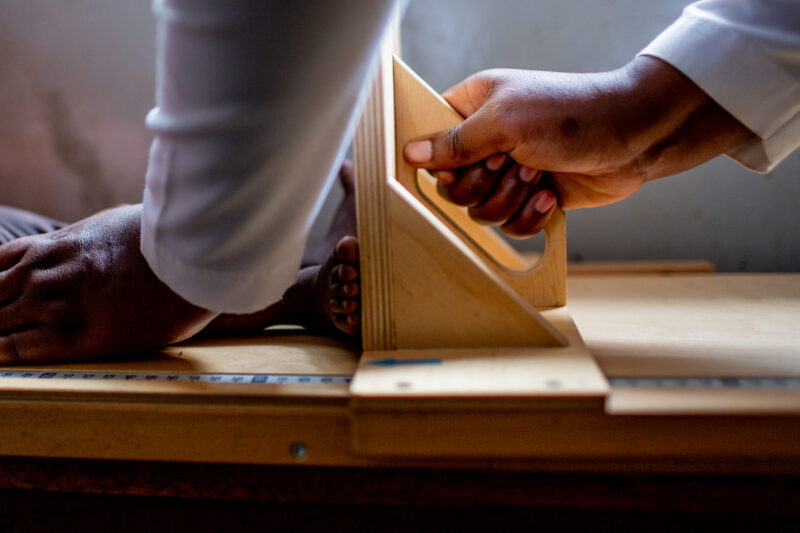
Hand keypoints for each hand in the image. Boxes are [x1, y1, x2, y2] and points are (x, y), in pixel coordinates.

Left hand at [0, 205, 217, 363]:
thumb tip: (103, 229)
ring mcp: (55, 304)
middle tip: (3, 317)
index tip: (1, 295)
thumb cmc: (162, 241)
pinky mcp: (74, 337)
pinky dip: (3, 354)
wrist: (189, 256)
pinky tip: (2, 359)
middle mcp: (43, 274)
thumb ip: (90, 237)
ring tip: (4, 337)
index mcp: (51, 246)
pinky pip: (16, 349)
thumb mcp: (115, 222)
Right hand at [404, 56, 753, 236]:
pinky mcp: (530, 199)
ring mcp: (509, 173)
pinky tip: (549, 197)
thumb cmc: (570, 114)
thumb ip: (455, 142)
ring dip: (509, 200)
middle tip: (511, 163)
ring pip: (479, 213)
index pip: (430, 143)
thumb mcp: (504, 121)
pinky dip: (529, 217)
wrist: (632, 137)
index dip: (442, 163)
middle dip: (483, 184)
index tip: (467, 160)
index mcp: (472, 109)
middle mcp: (486, 143)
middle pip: (452, 189)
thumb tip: (410, 152)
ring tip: (537, 176)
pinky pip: (508, 228)